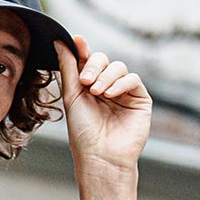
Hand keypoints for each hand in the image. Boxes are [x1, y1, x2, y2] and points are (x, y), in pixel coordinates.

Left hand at [54, 35, 150, 174]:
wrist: (101, 157)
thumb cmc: (83, 133)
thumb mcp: (72, 97)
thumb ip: (68, 68)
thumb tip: (59, 41)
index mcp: (89, 87)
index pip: (87, 61)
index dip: (82, 50)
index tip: (76, 42)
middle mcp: (107, 88)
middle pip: (103, 59)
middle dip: (94, 66)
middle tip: (85, 82)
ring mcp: (124, 93)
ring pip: (118, 67)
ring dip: (106, 76)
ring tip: (97, 93)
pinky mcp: (140, 99)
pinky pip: (133, 79)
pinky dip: (121, 83)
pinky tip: (111, 94)